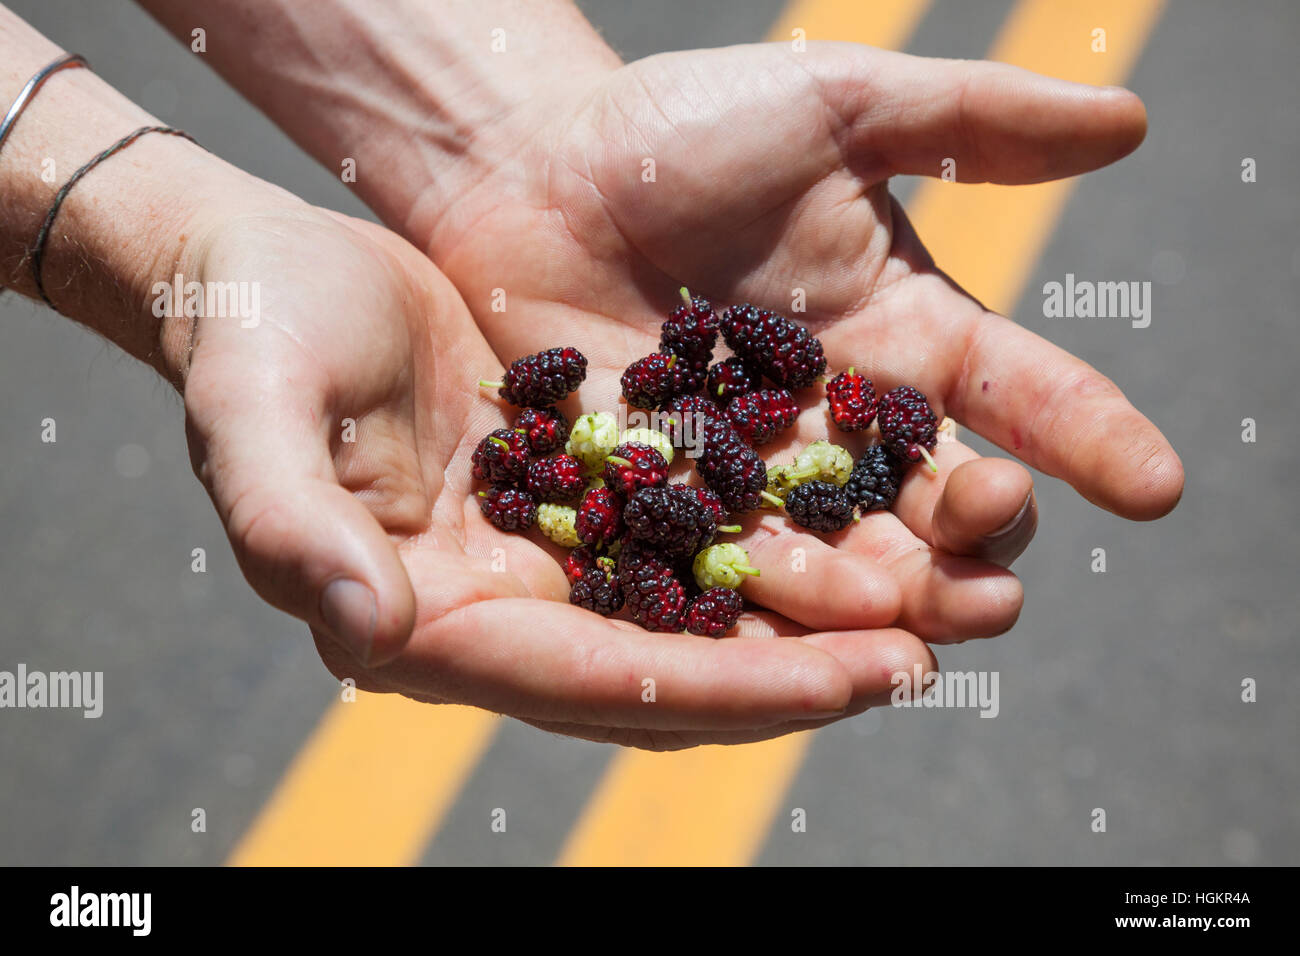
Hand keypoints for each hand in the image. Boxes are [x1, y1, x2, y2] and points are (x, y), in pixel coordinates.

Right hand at [180, 195, 927, 748]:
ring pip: (699, 608)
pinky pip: (693, 530)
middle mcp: (504, 608)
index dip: (723, 688)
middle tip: (923, 663)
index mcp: (432, 621)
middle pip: (669, 665)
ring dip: (808, 618)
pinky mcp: (580, 490)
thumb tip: (372, 638)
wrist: (278, 277)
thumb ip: (294, 532)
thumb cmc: (250, 340)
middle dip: (797, 673)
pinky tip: (857, 525)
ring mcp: (548, 554)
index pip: (595, 678)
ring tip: (928, 608)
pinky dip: (774, 539)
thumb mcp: (253, 425)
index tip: (848, 686)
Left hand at [400, 44, 1185, 647]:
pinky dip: (759, 613)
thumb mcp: (836, 108)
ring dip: (880, 598)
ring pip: (841, 561)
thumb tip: (1131, 119)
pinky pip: (724, 575)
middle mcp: (846, 426)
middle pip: (939, 509)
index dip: (1091, 439)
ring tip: (905, 616)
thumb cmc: (681, 132)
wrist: (530, 172)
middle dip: (979, 546)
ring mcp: (757, 478)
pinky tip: (789, 646)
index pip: (1023, 397)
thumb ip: (974, 120)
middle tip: (994, 563)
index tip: (1153, 485)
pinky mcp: (667, 512)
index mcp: (908, 340)